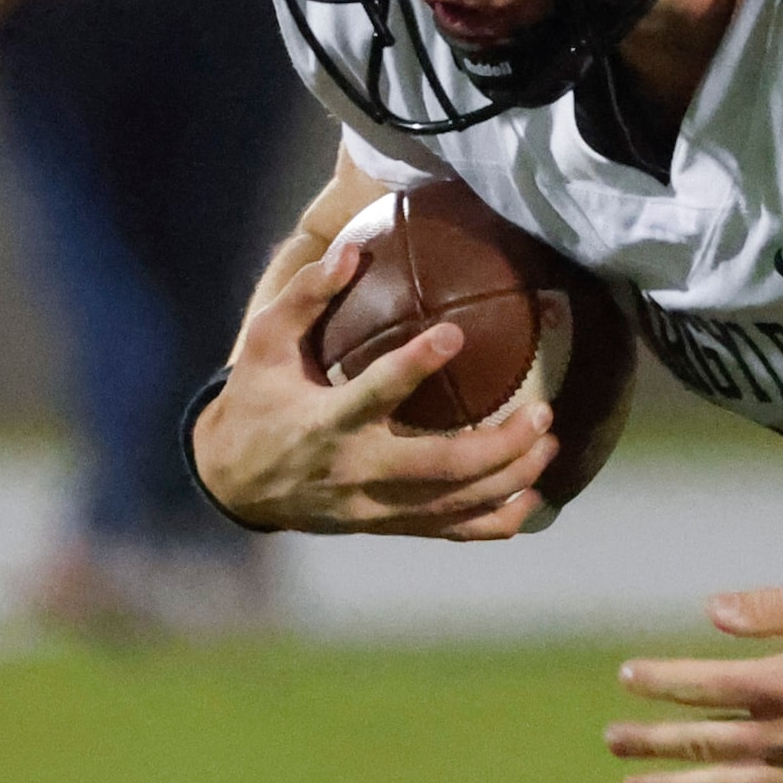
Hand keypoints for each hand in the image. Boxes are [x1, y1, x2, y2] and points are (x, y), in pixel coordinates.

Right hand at [188, 241, 558, 537]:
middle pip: (439, 467)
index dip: (414, 366)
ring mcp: (375, 506)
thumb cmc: (257, 401)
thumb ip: (306, 296)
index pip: (374, 394)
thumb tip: (352, 249)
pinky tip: (534, 498)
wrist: (233, 482)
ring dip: (510, 478)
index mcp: (325, 422)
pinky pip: (452, 533)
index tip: (454, 332)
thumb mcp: (265, 344)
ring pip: (454, 504)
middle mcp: (356, 470)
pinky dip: (497, 521)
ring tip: (548, 442)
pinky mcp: (387, 525)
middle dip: (499, 445)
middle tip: (543, 412)